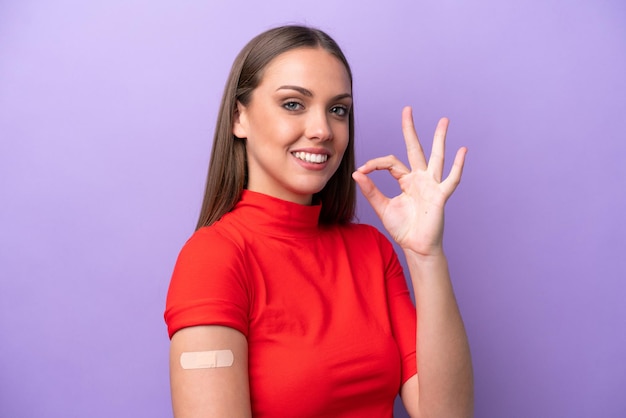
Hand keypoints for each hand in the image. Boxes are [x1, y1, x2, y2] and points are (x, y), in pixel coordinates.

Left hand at [352, 106, 466, 256]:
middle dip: (410, 130)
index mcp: (405, 180)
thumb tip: (356, 173)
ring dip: (439, 139)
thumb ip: (370, 190)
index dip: (375, 164)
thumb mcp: (382, 207)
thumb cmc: (403, 228)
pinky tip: (462, 150)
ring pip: (436, 157)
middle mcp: (420, 178)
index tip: (361, 171)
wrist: (416, 246)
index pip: (390, 163)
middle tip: (407, 109)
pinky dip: (457, 165)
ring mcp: (432, 185)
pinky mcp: (440, 196)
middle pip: (414, 149)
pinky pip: (451, 179)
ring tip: (443, 121)